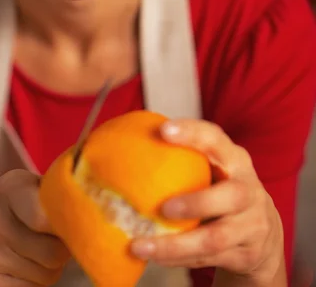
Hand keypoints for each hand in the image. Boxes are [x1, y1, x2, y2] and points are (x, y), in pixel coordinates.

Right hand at [0, 170, 69, 286]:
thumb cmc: (11, 204)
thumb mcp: (26, 185)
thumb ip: (53, 191)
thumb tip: (89, 198)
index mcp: (10, 190)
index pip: (45, 218)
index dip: (66, 226)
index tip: (71, 224)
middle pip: (52, 253)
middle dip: (64, 251)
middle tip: (59, 242)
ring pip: (46, 276)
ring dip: (52, 268)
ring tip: (41, 252)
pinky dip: (35, 284)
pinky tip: (27, 267)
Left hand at [130, 120, 284, 284]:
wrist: (263, 230)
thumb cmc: (223, 188)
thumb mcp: (216, 167)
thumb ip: (187, 158)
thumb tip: (126, 146)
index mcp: (235, 159)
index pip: (216, 139)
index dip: (192, 133)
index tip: (163, 130)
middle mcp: (248, 190)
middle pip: (231, 196)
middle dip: (196, 203)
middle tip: (164, 208)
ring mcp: (251, 225)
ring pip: (215, 238)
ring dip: (175, 245)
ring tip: (141, 245)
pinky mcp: (246, 254)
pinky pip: (208, 259)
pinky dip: (178, 259)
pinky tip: (154, 256)